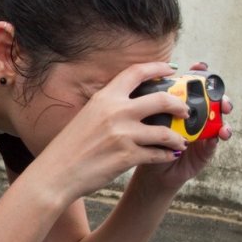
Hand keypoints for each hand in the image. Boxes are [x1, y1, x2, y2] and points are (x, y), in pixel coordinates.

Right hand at [30, 61, 190, 201]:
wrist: (56, 173)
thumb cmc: (69, 147)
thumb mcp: (87, 116)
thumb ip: (109, 107)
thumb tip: (131, 102)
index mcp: (104, 97)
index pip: (136, 72)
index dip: (158, 67)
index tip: (171, 69)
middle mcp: (116, 112)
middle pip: (161, 100)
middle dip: (179, 105)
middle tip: (185, 110)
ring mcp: (123, 134)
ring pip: (165, 131)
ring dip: (178, 137)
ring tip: (181, 141)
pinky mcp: (127, 156)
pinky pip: (158, 154)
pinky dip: (167, 155)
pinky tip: (168, 155)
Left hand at [132, 62, 232, 190]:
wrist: (152, 170)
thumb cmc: (146, 143)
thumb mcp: (145, 122)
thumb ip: (148, 105)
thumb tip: (146, 83)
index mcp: (179, 104)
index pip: (191, 84)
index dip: (198, 74)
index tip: (200, 67)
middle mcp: (193, 114)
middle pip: (210, 97)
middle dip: (217, 91)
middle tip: (218, 92)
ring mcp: (203, 129)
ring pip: (218, 115)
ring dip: (224, 109)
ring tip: (224, 109)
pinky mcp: (207, 146)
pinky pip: (217, 138)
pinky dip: (222, 133)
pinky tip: (222, 132)